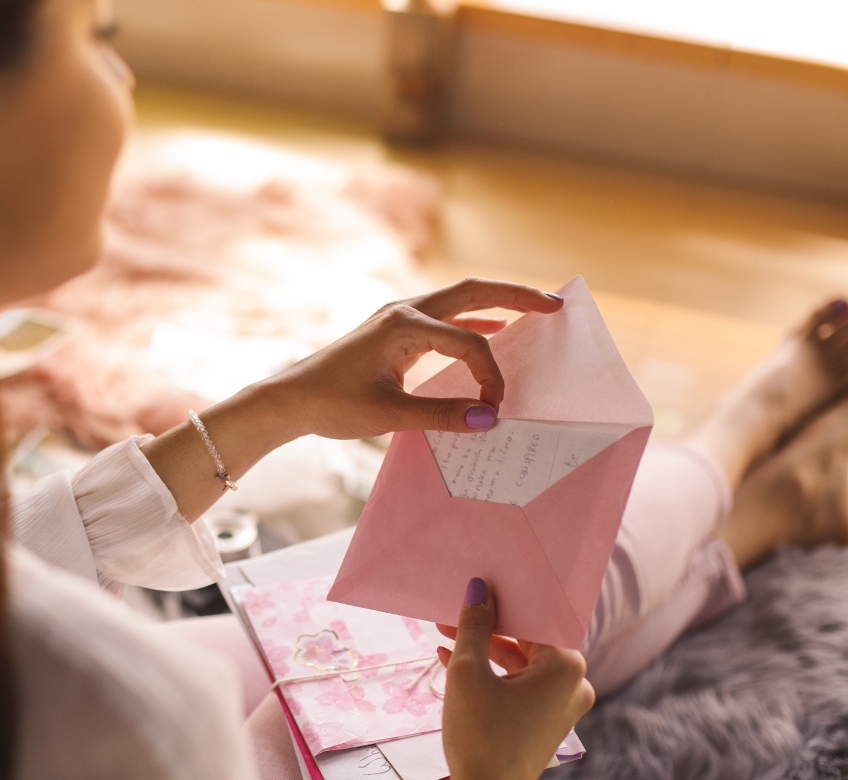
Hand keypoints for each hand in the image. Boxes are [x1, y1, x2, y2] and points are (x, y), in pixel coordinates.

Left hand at [140, 278, 561, 521]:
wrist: (290, 398)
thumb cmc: (333, 404)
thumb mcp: (389, 415)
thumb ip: (442, 416)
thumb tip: (490, 420)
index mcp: (403, 325)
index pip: (469, 341)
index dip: (490, 375)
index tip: (495, 408)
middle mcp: (404, 311)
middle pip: (473, 291)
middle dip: (517, 296)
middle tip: (557, 305)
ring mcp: (399, 317)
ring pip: (461, 299)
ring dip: (499, 302)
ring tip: (538, 308)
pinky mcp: (396, 330)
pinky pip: (446, 317)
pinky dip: (474, 320)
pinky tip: (495, 328)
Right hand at [435, 578, 594, 779]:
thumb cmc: (480, 732)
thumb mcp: (469, 672)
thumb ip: (475, 625)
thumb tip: (478, 589)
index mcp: (566, 666)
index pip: (535, 617)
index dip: (502, 600)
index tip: (476, 587)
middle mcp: (574, 684)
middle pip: (528, 640)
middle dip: (488, 626)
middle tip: (454, 610)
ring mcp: (562, 706)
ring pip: (521, 663)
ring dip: (484, 650)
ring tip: (446, 636)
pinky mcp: (547, 723)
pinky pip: (521, 685)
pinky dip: (492, 674)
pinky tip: (453, 662)